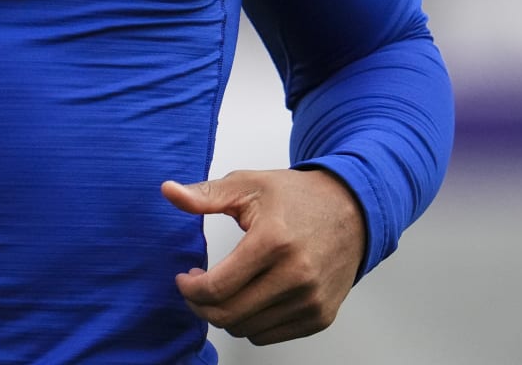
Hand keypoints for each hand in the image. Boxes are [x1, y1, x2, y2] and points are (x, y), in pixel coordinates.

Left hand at [161, 168, 365, 345]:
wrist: (353, 210)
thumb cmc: (298, 197)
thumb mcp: (248, 185)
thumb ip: (205, 195)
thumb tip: (168, 191)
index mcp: (273, 242)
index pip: (218, 287)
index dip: (190, 288)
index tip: (184, 278)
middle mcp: (296, 276)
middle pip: (229, 315)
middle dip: (200, 306)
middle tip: (195, 288)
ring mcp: (311, 300)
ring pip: (247, 329)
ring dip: (225, 315)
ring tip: (223, 290)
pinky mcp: (320, 316)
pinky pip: (270, 336)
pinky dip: (250, 323)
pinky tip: (247, 298)